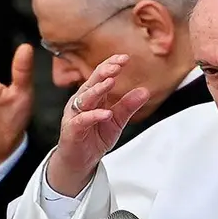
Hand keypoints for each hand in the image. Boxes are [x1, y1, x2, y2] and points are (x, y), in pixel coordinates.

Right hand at [47, 55, 149, 195]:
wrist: (81, 160)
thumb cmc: (95, 137)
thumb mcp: (117, 120)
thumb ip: (128, 106)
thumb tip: (145, 91)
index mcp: (93, 96)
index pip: (101, 76)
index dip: (111, 65)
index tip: (125, 58)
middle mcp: (82, 101)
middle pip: (92, 82)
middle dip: (104, 72)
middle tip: (117, 65)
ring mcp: (75, 114)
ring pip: (85, 98)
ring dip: (98, 90)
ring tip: (111, 83)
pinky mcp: (72, 129)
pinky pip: (82, 120)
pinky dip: (94, 116)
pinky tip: (106, 113)